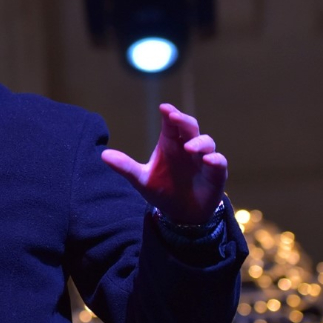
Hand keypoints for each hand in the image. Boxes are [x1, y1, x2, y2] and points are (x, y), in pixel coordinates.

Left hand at [100, 103, 227, 225]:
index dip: (170, 113)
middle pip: (189, 126)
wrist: (180, 214)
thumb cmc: (161, 190)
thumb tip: (103, 155)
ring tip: (189, 148)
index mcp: (170, 143)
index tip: (164, 108)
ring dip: (199, 142)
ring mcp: (203, 159)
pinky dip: (215, 159)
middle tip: (174, 118)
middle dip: (183, 120)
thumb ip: (125, 167)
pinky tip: (208, 160)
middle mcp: (187, 147)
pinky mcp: (216, 174)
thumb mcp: (142, 180)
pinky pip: (219, 162)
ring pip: (206, 142)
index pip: (171, 123)